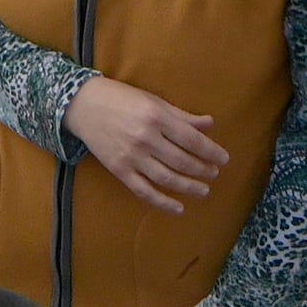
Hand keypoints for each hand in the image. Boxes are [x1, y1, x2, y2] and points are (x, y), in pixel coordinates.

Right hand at [63, 77, 228, 213]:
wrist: (83, 106)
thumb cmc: (121, 99)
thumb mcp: (153, 100)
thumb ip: (181, 115)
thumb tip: (209, 124)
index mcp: (156, 117)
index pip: (192, 139)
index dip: (211, 151)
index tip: (223, 159)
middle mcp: (145, 138)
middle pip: (182, 161)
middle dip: (203, 170)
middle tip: (214, 173)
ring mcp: (131, 156)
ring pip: (167, 178)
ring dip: (189, 187)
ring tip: (204, 190)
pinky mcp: (119, 170)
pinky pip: (144, 191)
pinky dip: (162, 202)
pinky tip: (178, 208)